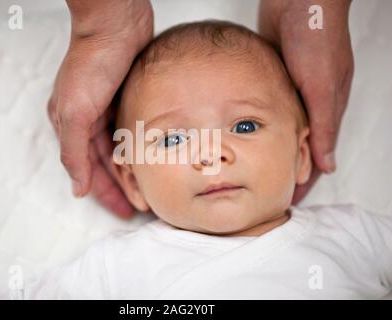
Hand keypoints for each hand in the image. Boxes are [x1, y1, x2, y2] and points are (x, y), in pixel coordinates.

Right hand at [48, 0, 153, 217]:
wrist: (116, 23)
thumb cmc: (92, 62)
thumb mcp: (75, 111)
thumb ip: (74, 152)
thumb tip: (76, 187)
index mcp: (69, 124)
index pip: (86, 169)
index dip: (104, 193)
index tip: (123, 211)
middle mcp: (86, 119)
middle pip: (103, 163)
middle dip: (119, 186)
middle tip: (138, 206)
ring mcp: (105, 109)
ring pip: (118, 149)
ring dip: (130, 169)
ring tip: (146, 187)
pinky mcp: (123, 98)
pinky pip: (130, 132)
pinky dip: (138, 147)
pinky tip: (149, 157)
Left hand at [258, 0, 353, 202]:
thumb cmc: (317, 37)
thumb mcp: (323, 85)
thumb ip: (323, 124)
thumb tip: (327, 163)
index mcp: (326, 108)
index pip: (316, 154)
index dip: (303, 179)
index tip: (287, 200)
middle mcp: (309, 103)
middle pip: (295, 146)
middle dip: (282, 169)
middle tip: (264, 191)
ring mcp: (291, 90)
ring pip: (279, 130)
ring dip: (268, 149)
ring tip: (249, 169)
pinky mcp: (274, 77)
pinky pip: (265, 108)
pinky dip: (257, 125)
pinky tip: (241, 135)